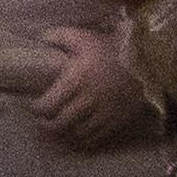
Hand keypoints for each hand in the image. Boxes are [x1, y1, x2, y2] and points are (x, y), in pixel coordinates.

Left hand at [31, 25, 145, 145]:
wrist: (146, 59)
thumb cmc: (110, 48)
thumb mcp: (82, 36)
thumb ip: (58, 36)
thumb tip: (41, 39)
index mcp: (76, 80)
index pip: (48, 105)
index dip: (35, 110)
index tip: (31, 106)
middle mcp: (88, 100)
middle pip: (60, 124)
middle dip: (46, 125)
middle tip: (40, 120)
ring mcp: (104, 113)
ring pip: (77, 134)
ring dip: (64, 134)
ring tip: (57, 129)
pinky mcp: (117, 120)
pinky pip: (97, 138)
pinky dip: (83, 140)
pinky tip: (77, 135)